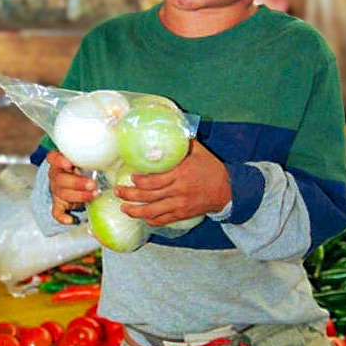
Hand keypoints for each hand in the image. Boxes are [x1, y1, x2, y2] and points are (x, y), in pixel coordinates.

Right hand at [48, 150, 98, 224]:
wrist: (73, 184)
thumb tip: (116, 152)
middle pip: (60, 179)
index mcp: (60, 162)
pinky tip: (71, 220)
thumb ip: (94, 157)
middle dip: (77, 183)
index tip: (70, 164)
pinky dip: (63, 217)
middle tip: (93, 184)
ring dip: (79, 196)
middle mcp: (56, 176)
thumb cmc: (84, 169)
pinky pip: (57, 212)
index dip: (59, 160)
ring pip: (63, 194)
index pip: (53, 158)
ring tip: (94, 195)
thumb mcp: (87, 161)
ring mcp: (56, 191)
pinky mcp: (58, 204)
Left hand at [114, 139, 230, 226]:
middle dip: (130, 195)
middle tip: (118, 191)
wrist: (227, 190)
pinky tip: (143, 218)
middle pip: (149, 196)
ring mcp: (180, 205)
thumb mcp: (199, 151)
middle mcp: (179, 191)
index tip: (131, 177)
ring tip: (124, 208)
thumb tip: (171, 125)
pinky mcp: (183, 214)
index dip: (141, 181)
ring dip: (136, 211)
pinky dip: (152, 220)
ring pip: (154, 211)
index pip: (156, 180)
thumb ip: (183, 142)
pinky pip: (164, 220)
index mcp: (181, 174)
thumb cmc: (211, 168)